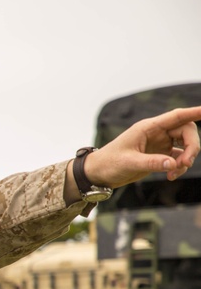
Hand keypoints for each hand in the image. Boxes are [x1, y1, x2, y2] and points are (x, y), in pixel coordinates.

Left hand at [86, 105, 200, 187]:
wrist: (98, 174)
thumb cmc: (109, 163)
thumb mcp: (129, 163)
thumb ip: (151, 163)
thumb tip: (174, 164)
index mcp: (148, 127)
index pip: (177, 116)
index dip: (194, 112)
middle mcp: (157, 133)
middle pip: (187, 131)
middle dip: (192, 146)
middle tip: (184, 163)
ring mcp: (159, 144)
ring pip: (185, 145)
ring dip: (186, 158)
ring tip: (174, 173)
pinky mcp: (159, 155)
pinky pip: (178, 157)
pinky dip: (179, 166)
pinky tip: (171, 176)